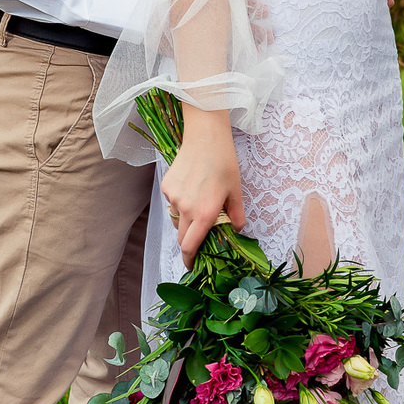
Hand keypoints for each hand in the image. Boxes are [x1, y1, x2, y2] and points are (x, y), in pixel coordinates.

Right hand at [162, 105, 244, 267]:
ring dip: (186, 220)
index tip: (193, 267)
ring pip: (177, 219)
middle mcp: (185, 208)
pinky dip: (181, 203)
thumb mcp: (236, 190)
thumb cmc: (224, 162)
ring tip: (200, 204)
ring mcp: (173, 197)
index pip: (190, 247)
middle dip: (189, 243)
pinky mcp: (166, 186)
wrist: (205, 136)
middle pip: (181, 237)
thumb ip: (236, 215)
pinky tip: (192, 188)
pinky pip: (172, 202)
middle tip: (200, 239)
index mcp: (204, 213)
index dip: (190, 260)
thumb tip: (236, 230)